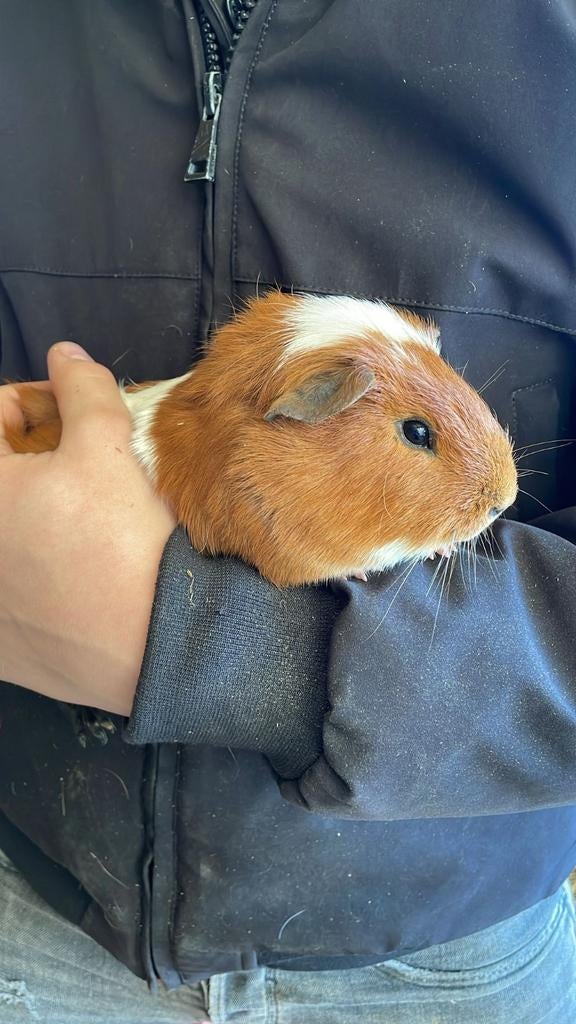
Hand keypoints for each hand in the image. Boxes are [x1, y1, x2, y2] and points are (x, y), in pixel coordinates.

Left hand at [0, 343, 175, 714]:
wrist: (164, 646)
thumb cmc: (127, 541)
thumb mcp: (110, 449)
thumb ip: (82, 391)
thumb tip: (66, 355)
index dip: (32, 403)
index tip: (73, 414)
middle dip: (31, 459)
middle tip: (80, 462)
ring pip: (7, 536)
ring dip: (30, 514)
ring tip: (80, 518)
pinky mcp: (1, 649)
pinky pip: (11, 595)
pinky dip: (28, 575)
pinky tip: (70, 575)